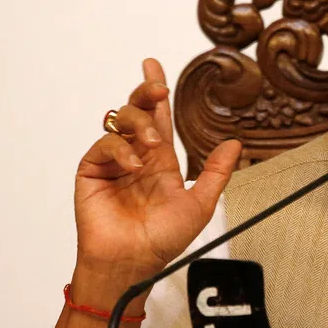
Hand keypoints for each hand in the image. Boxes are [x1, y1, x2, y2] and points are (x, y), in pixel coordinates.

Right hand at [73, 59, 241, 288]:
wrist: (133, 262)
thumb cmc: (163, 240)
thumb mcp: (199, 204)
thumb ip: (215, 173)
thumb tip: (235, 144)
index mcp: (160, 161)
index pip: (158, 118)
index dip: (156, 92)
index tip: (153, 65)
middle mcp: (135, 156)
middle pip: (136, 111)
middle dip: (146, 93)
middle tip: (158, 88)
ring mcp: (112, 163)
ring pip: (119, 121)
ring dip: (138, 123)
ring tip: (153, 143)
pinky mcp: (92, 172)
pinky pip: (103, 146)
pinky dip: (120, 150)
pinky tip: (133, 165)